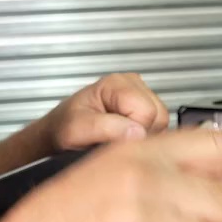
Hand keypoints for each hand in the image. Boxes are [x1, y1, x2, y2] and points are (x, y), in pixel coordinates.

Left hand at [40, 73, 171, 151]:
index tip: (113, 138)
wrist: (59, 134)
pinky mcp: (144, 108)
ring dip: (143, 136)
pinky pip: (159, 127)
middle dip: (140, 134)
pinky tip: (125, 136)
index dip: (134, 131)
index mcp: (116, 83)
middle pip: (159, 116)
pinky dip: (144, 136)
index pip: (147, 112)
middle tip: (114, 138)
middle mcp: (132, 84)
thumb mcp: (77, 130)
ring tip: (117, 136)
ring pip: (162, 122)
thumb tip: (137, 132)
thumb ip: (105, 128)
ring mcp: (140, 95)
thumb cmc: (64, 129)